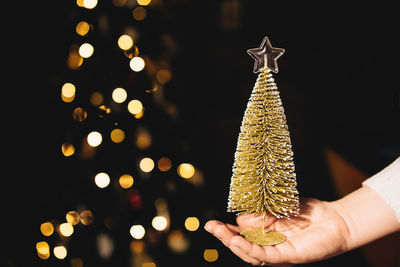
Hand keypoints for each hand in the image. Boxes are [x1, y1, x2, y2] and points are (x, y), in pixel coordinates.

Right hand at [204, 198, 350, 265]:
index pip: (242, 237)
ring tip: (220, 232)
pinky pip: (266, 255)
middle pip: (242, 247)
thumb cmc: (308, 213)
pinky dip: (250, 249)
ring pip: (250, 254)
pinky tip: (238, 242)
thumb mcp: (278, 208)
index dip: (226, 232)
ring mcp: (279, 254)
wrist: (335, 219)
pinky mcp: (288, 257)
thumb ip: (260, 214)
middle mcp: (270, 247)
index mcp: (266, 236)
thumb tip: (240, 220)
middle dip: (224, 238)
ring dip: (233, 244)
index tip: (213, 223)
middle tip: (210, 226)